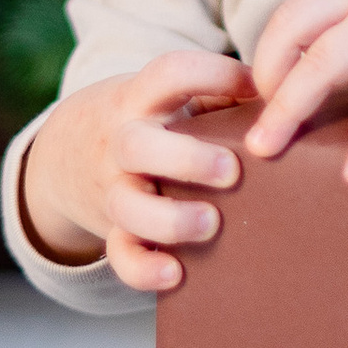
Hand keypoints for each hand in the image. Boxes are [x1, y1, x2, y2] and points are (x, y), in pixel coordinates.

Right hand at [19, 49, 257, 293]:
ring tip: (211, 222)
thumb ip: (216, 95)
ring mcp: (114, 189)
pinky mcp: (113, 230)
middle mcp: (121, 142)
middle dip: (187, 159)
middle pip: (136, 144)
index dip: (214, 74)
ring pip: (126, 205)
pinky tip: (177, 273)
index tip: (255, 88)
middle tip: (232, 170)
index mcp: (139, 99)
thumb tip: (283, 101)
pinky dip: (144, 269)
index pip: (169, 73)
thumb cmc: (143, 122)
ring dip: (171, 219)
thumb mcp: (163, 97)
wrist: (64, 155)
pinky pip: (120, 255)